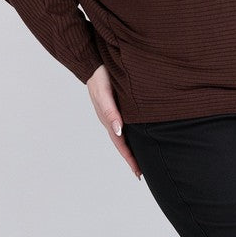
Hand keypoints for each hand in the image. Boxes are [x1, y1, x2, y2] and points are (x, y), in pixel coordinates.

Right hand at [86, 64, 142, 179]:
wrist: (94, 63)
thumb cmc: (100, 78)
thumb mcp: (104, 95)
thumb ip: (110, 112)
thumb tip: (119, 131)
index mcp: (108, 120)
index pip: (121, 144)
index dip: (130, 158)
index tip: (138, 173)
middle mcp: (111, 119)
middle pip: (122, 143)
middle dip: (131, 157)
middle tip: (141, 172)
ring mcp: (113, 113)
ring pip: (123, 134)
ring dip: (131, 146)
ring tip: (141, 157)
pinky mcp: (116, 105)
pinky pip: (124, 123)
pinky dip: (130, 133)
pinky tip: (136, 133)